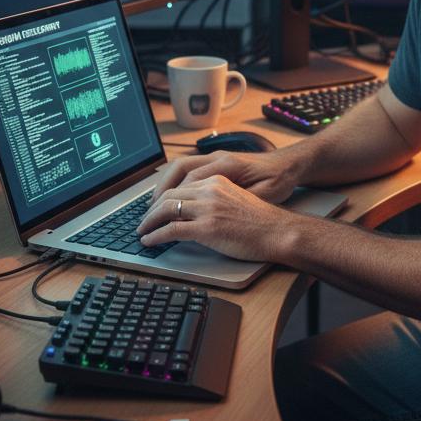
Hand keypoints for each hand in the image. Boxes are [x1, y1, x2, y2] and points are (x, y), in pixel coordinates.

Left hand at [137, 173, 297, 261]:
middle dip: (151, 209)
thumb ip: (213, 198)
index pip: (180, 183)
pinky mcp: (208, 228)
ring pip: (166, 210)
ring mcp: (208, 208)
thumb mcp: (234, 198)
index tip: (155, 207)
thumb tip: (192, 211)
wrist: (278, 230)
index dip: (163, 196)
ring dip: (149, 222)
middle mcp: (210, 189)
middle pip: (169, 194)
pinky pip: (172, 230)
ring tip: (142, 232)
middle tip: (144, 221)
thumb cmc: (261, 220)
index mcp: (216, 179)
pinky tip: (150, 241)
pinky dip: (156, 236)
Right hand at [151, 150, 296, 205]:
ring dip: (165, 185)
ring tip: (153, 207)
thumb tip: (218, 211)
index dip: (173, 199)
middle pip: (178, 169)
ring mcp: (215, 159)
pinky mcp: (215, 165)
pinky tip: (169, 197)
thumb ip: (240, 199)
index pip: (190, 179)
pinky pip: (187, 169)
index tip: (162, 217)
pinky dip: (174, 182)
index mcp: (227, 164)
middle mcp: (217, 158)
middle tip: (150, 213)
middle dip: (161, 191)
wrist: (289, 165)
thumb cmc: (278, 179)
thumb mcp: (265, 194)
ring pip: (180, 167)